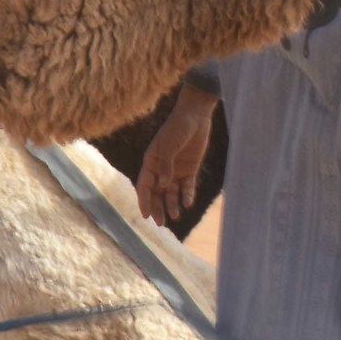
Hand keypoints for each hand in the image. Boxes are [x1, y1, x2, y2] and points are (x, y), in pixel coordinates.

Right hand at [138, 83, 217, 226]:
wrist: (196, 116)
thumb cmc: (177, 128)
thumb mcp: (169, 146)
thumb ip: (166, 165)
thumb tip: (163, 186)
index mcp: (152, 162)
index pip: (145, 186)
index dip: (144, 201)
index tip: (145, 216)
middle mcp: (162, 169)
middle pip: (157, 193)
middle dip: (158, 208)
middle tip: (161, 224)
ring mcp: (176, 170)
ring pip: (171, 193)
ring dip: (172, 205)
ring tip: (175, 217)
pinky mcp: (190, 169)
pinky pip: (187, 186)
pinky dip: (187, 195)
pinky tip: (187, 204)